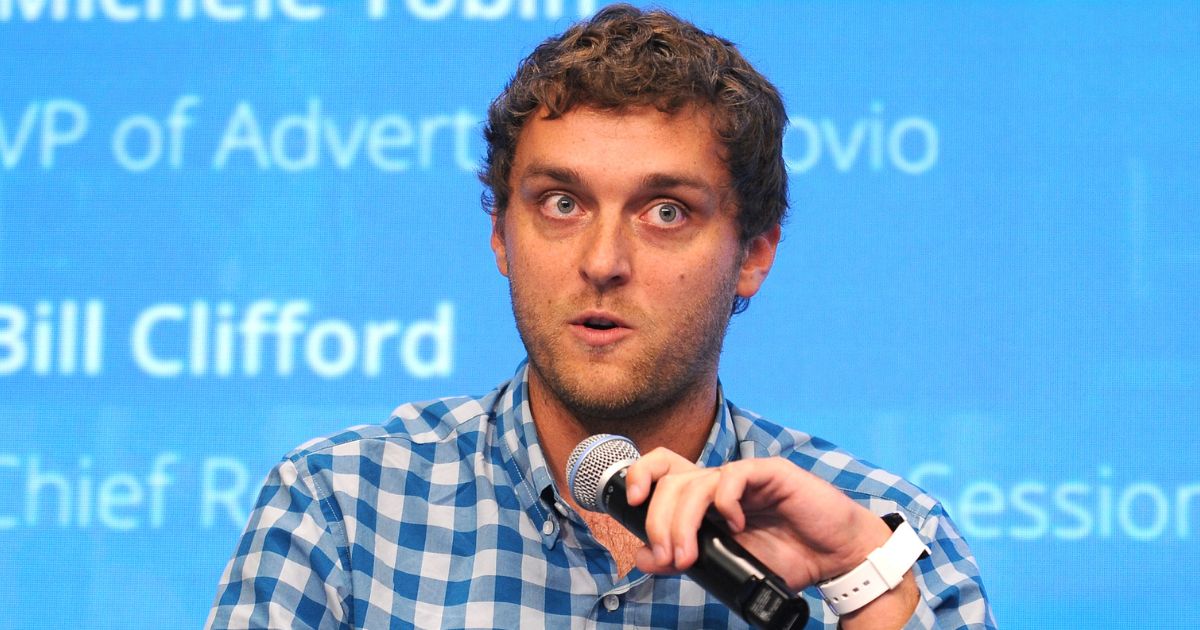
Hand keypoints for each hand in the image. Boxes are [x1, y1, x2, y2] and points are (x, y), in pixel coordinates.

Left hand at [624, 449, 892, 590]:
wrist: (835, 557)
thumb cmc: (785, 557)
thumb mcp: (727, 565)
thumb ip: (685, 559)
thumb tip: (643, 556)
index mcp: (705, 498)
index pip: (662, 469)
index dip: (639, 475)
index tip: (631, 503)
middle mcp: (719, 482)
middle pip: (671, 479)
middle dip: (660, 520)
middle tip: (670, 557)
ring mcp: (744, 475)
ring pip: (695, 481)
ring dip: (684, 522)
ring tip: (690, 556)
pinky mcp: (770, 473)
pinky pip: (733, 477)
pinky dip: (725, 503)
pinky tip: (735, 526)